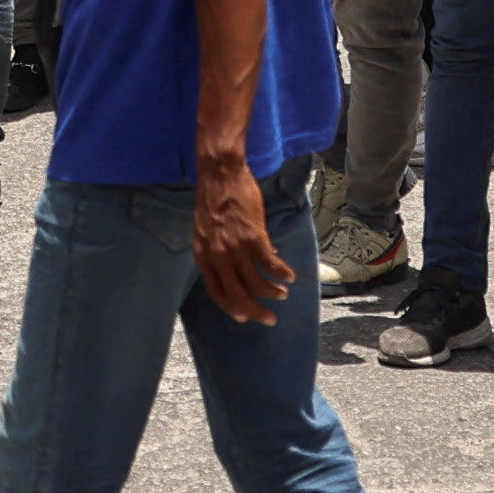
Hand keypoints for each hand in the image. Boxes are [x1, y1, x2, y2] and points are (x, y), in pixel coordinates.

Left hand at [193, 152, 285, 322]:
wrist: (220, 173)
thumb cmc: (213, 199)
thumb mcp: (207, 229)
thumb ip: (219, 250)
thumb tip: (240, 267)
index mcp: (202, 254)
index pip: (216, 291)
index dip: (231, 307)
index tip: (244, 318)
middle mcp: (217, 255)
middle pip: (236, 294)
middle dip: (254, 311)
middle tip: (269, 319)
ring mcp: (235, 247)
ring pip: (256, 283)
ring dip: (272, 293)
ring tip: (283, 295)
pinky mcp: (253, 236)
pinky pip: (270, 264)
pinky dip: (282, 273)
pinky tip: (290, 276)